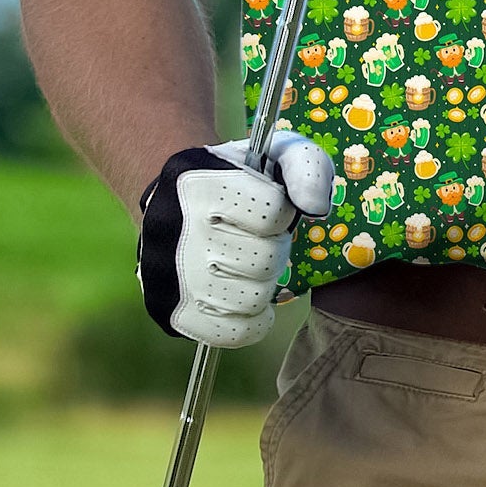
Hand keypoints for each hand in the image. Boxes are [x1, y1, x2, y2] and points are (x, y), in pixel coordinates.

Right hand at [135, 131, 334, 347]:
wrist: (173, 199)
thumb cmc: (238, 177)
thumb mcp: (276, 152)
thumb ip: (307, 167)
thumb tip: (316, 208)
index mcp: (202, 185)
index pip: (273, 213)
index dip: (282, 211)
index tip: (270, 208)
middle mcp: (177, 232)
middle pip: (264, 260)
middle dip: (274, 248)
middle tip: (260, 239)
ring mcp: (169, 278)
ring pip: (251, 300)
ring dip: (263, 283)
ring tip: (250, 265)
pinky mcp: (170, 313)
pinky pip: (232, 334)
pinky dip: (251, 321)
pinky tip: (247, 296)